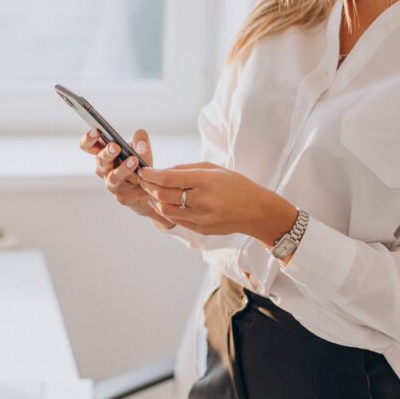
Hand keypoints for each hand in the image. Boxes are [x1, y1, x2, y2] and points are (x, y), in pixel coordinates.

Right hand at [77, 128, 175, 230]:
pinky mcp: (122, 197)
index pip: (88, 146)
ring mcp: (111, 184)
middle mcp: (103, 169)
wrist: (150, 186)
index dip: (89, 139)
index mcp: (103, 153)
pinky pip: (129, 191)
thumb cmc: (139, 162)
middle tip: (116, 146)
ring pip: (114, 177)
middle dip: (108, 153)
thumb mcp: (141, 146)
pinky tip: (146, 181)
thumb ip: (140, 139)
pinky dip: (139, 185)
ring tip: (134, 161)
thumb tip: (140, 147)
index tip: (96, 131)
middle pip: (100, 160)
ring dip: (123, 169)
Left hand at [136, 161, 297, 244]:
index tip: (143, 170)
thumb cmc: (235, 185)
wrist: (256, 211)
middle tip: (143, 180)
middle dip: (148, 186)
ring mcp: (202, 217)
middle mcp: (203, 200)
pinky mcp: (201, 229)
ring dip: (154, 199)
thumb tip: (161, 171)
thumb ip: (185, 169)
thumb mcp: (213, 169)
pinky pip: (176, 219)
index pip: (168, 178)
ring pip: (166, 209)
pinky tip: (163, 202)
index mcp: (206, 181)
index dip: (151, 175)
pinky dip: (166, 210)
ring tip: (151, 191)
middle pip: (163, 195)